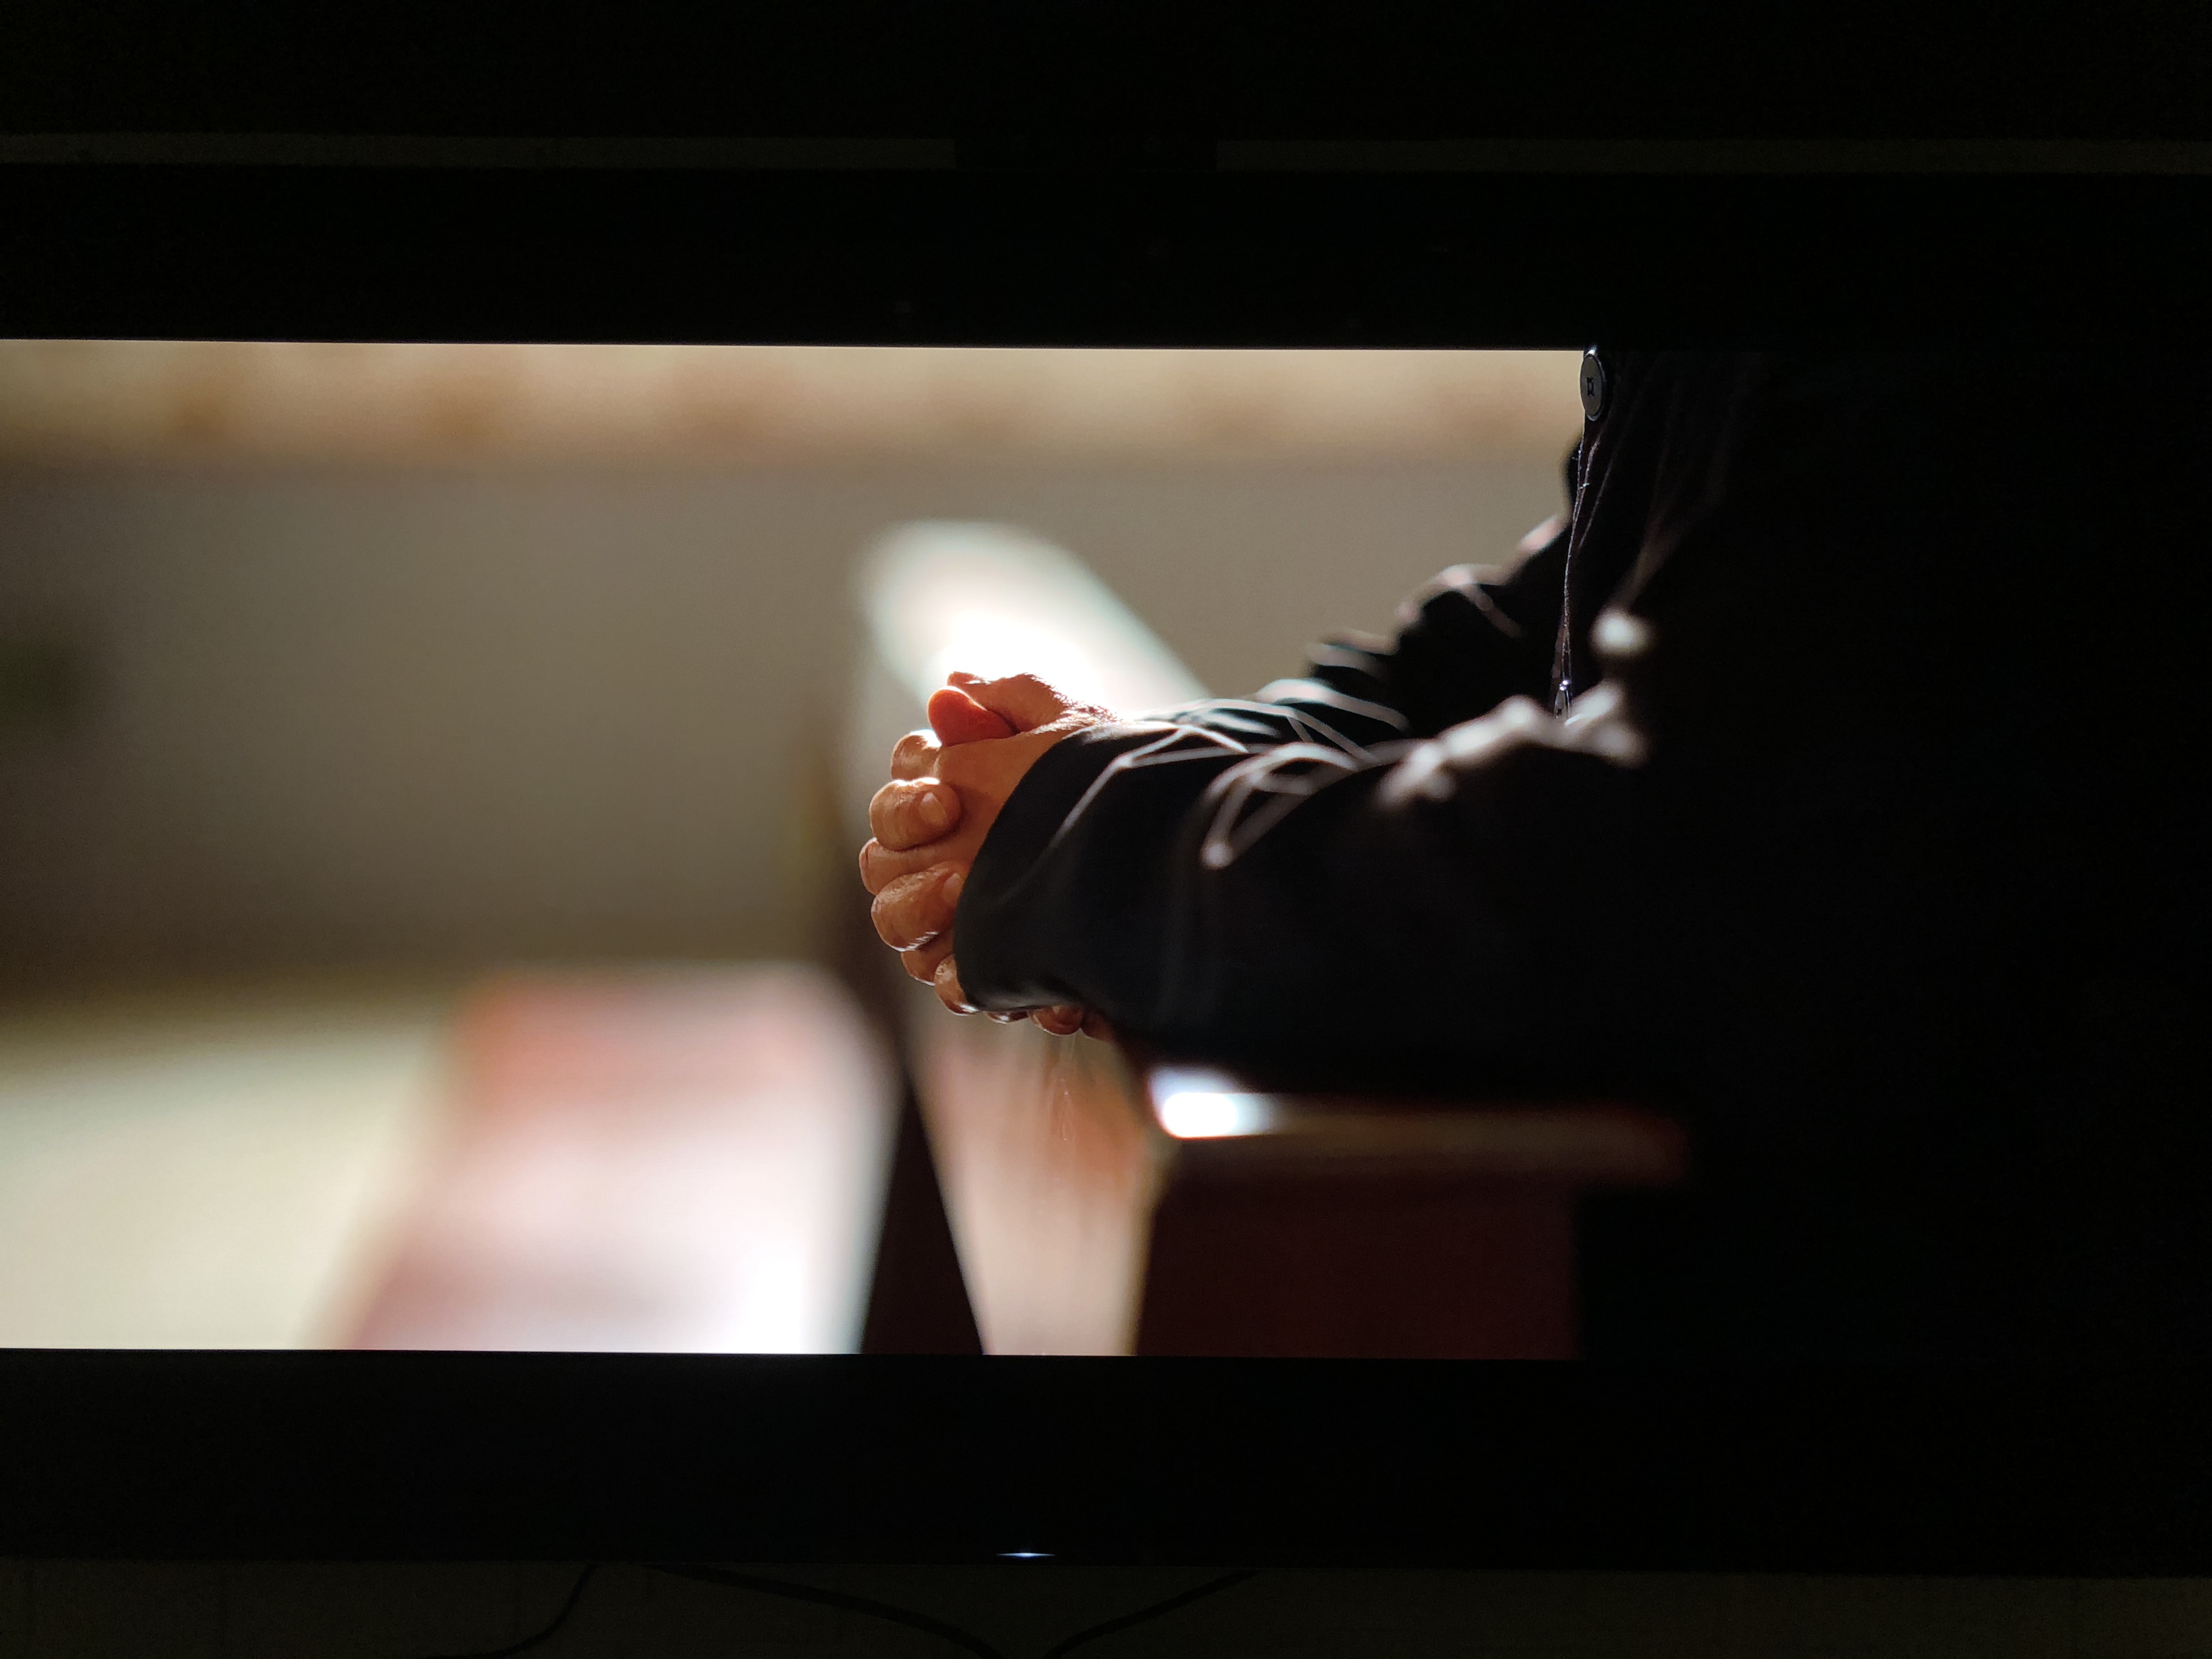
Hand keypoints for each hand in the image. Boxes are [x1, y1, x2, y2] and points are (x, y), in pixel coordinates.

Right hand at [857, 673, 1115, 1027]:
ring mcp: (957, 917)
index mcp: (954, 793)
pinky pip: (952, 984)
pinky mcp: (986, 970)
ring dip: (921, 915)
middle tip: (958, 870)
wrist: (1176, 858)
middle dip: (908, 863)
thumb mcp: (1080, 731)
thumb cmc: (1121, 782)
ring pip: (895, 921)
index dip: (907, 802)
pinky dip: (970, 984)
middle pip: (880, 861)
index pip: (897, 794)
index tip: (947, 801)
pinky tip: (1009, 983)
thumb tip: (951, 685)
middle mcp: (941, 855)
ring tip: (970, 909)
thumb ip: (1014, 701)